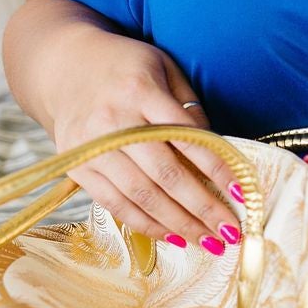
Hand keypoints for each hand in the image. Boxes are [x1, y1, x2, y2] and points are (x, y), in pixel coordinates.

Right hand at [39, 29, 245, 254]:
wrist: (65, 66)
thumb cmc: (126, 67)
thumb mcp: (164, 68)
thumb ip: (189, 107)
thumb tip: (217, 151)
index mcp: (140, 90)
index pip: (186, 136)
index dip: (216, 168)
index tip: (241, 193)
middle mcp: (113, 121)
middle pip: (164, 174)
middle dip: (201, 207)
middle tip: (230, 231)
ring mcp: (91, 147)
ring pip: (140, 196)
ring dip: (178, 224)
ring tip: (208, 241)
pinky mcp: (77, 166)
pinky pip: (114, 204)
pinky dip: (145, 224)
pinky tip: (173, 235)